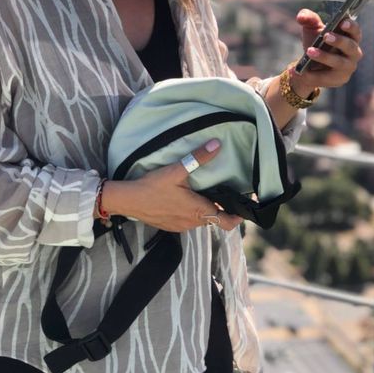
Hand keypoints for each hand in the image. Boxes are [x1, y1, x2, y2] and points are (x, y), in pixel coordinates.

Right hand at [101, 139, 242, 232]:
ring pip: (202, 220)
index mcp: (198, 211)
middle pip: (216, 219)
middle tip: (227, 192)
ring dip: (207, 209)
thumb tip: (216, 145)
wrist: (128, 201)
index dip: (239, 216)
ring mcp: (181, 226)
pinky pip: (189, 221)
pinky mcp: (172, 226)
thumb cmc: (152, 187)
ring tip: (208, 192)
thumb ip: (198, 158)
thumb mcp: (176, 170)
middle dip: (223, 208)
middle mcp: (192, 222)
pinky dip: (194, 212)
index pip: (227, 222)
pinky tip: (188, 198)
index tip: (245, 205)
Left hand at [295, 8, 362, 88]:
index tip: (342, 22)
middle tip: (325, 36)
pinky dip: (310, 74)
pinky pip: (325, 78)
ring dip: (324, 57)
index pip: (355, 30)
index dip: (351, 26)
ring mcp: (348, 67)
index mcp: (350, 37)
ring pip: (339, 62)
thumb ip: (308, 19)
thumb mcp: (312, 28)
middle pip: (350, 46)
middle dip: (339, 41)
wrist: (310, 64)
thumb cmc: (317, 41)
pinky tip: (297, 71)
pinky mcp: (339, 80)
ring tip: (309, 51)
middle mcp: (354, 52)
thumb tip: (301, 16)